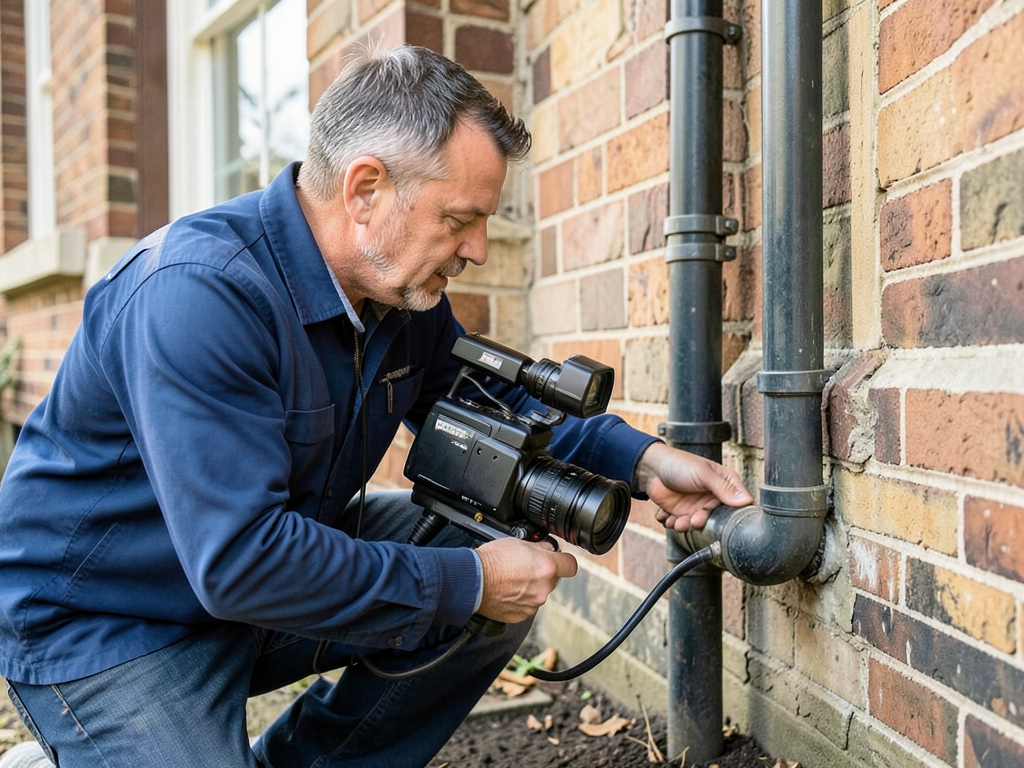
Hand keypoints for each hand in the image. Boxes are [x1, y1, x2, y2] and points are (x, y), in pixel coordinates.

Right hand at [474, 537, 577, 623]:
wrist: (472, 581)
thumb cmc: (491, 560)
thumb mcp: (518, 542)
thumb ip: (539, 548)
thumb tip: (548, 548)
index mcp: (547, 567)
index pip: (571, 565)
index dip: (564, 561)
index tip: (559, 559)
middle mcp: (544, 588)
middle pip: (553, 579)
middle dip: (543, 574)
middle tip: (525, 567)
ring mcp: (533, 604)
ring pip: (539, 593)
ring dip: (531, 587)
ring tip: (511, 580)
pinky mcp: (521, 615)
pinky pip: (527, 606)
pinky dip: (520, 600)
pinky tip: (507, 591)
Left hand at [635, 442, 753, 532]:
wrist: (651, 467)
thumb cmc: (680, 464)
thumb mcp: (704, 474)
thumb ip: (724, 488)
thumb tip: (747, 500)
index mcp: (724, 485)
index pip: (739, 503)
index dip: (736, 514)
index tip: (729, 524)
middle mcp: (712, 498)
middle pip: (715, 519)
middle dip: (701, 522)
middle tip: (694, 520)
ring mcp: (696, 506)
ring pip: (695, 525)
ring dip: (684, 526)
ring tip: (675, 522)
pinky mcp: (680, 513)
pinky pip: (679, 525)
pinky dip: (671, 523)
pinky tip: (665, 516)